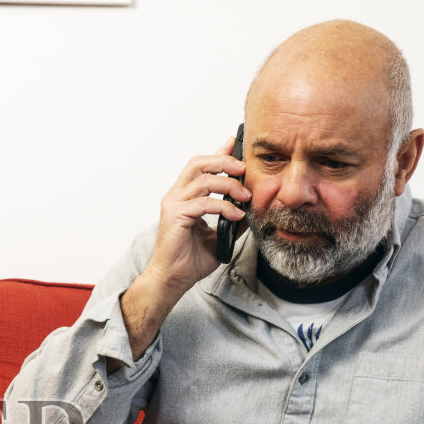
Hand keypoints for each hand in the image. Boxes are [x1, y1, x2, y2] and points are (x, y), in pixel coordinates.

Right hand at [120, 139, 248, 355]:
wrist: (173, 280)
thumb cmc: (190, 261)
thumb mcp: (219, 236)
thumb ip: (232, 220)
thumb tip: (251, 210)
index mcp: (184, 197)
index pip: (200, 166)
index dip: (218, 152)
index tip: (235, 143)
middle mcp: (176, 196)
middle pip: (198, 163)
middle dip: (224, 161)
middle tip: (244, 168)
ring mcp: (173, 205)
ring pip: (203, 180)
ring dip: (229, 185)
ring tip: (245, 196)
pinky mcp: (175, 216)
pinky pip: (203, 203)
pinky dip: (223, 207)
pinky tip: (236, 216)